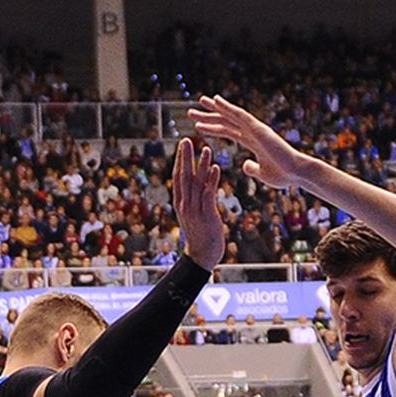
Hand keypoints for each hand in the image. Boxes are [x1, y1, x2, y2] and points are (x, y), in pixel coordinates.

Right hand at [172, 135, 226, 272]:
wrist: (202, 257)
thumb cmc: (201, 236)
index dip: (180, 160)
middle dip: (185, 157)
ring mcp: (194, 210)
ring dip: (201, 165)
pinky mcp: (206, 215)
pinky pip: (208, 194)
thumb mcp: (194, 215)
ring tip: (206, 148)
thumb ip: (194, 200)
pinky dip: (212, 180)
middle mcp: (185, 204)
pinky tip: (217, 168)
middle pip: (184, 176)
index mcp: (181, 203)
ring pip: (196, 183)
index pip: (178, 177)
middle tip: (186, 139)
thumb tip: (198, 186)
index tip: (182, 145)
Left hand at [187, 94, 304, 189]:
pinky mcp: (259, 128)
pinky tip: (216, 100)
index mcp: (252, 141)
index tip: (197, 125)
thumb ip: (253, 168)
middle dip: (208, 116)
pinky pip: (240, 115)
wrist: (297, 172)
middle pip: (225, 121)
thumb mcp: (263, 173)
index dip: (212, 127)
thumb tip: (244, 164)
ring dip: (214, 108)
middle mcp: (252, 132)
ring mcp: (255, 128)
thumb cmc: (284, 175)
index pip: (227, 131)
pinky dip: (227, 107)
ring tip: (199, 101)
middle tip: (191, 111)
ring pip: (230, 115)